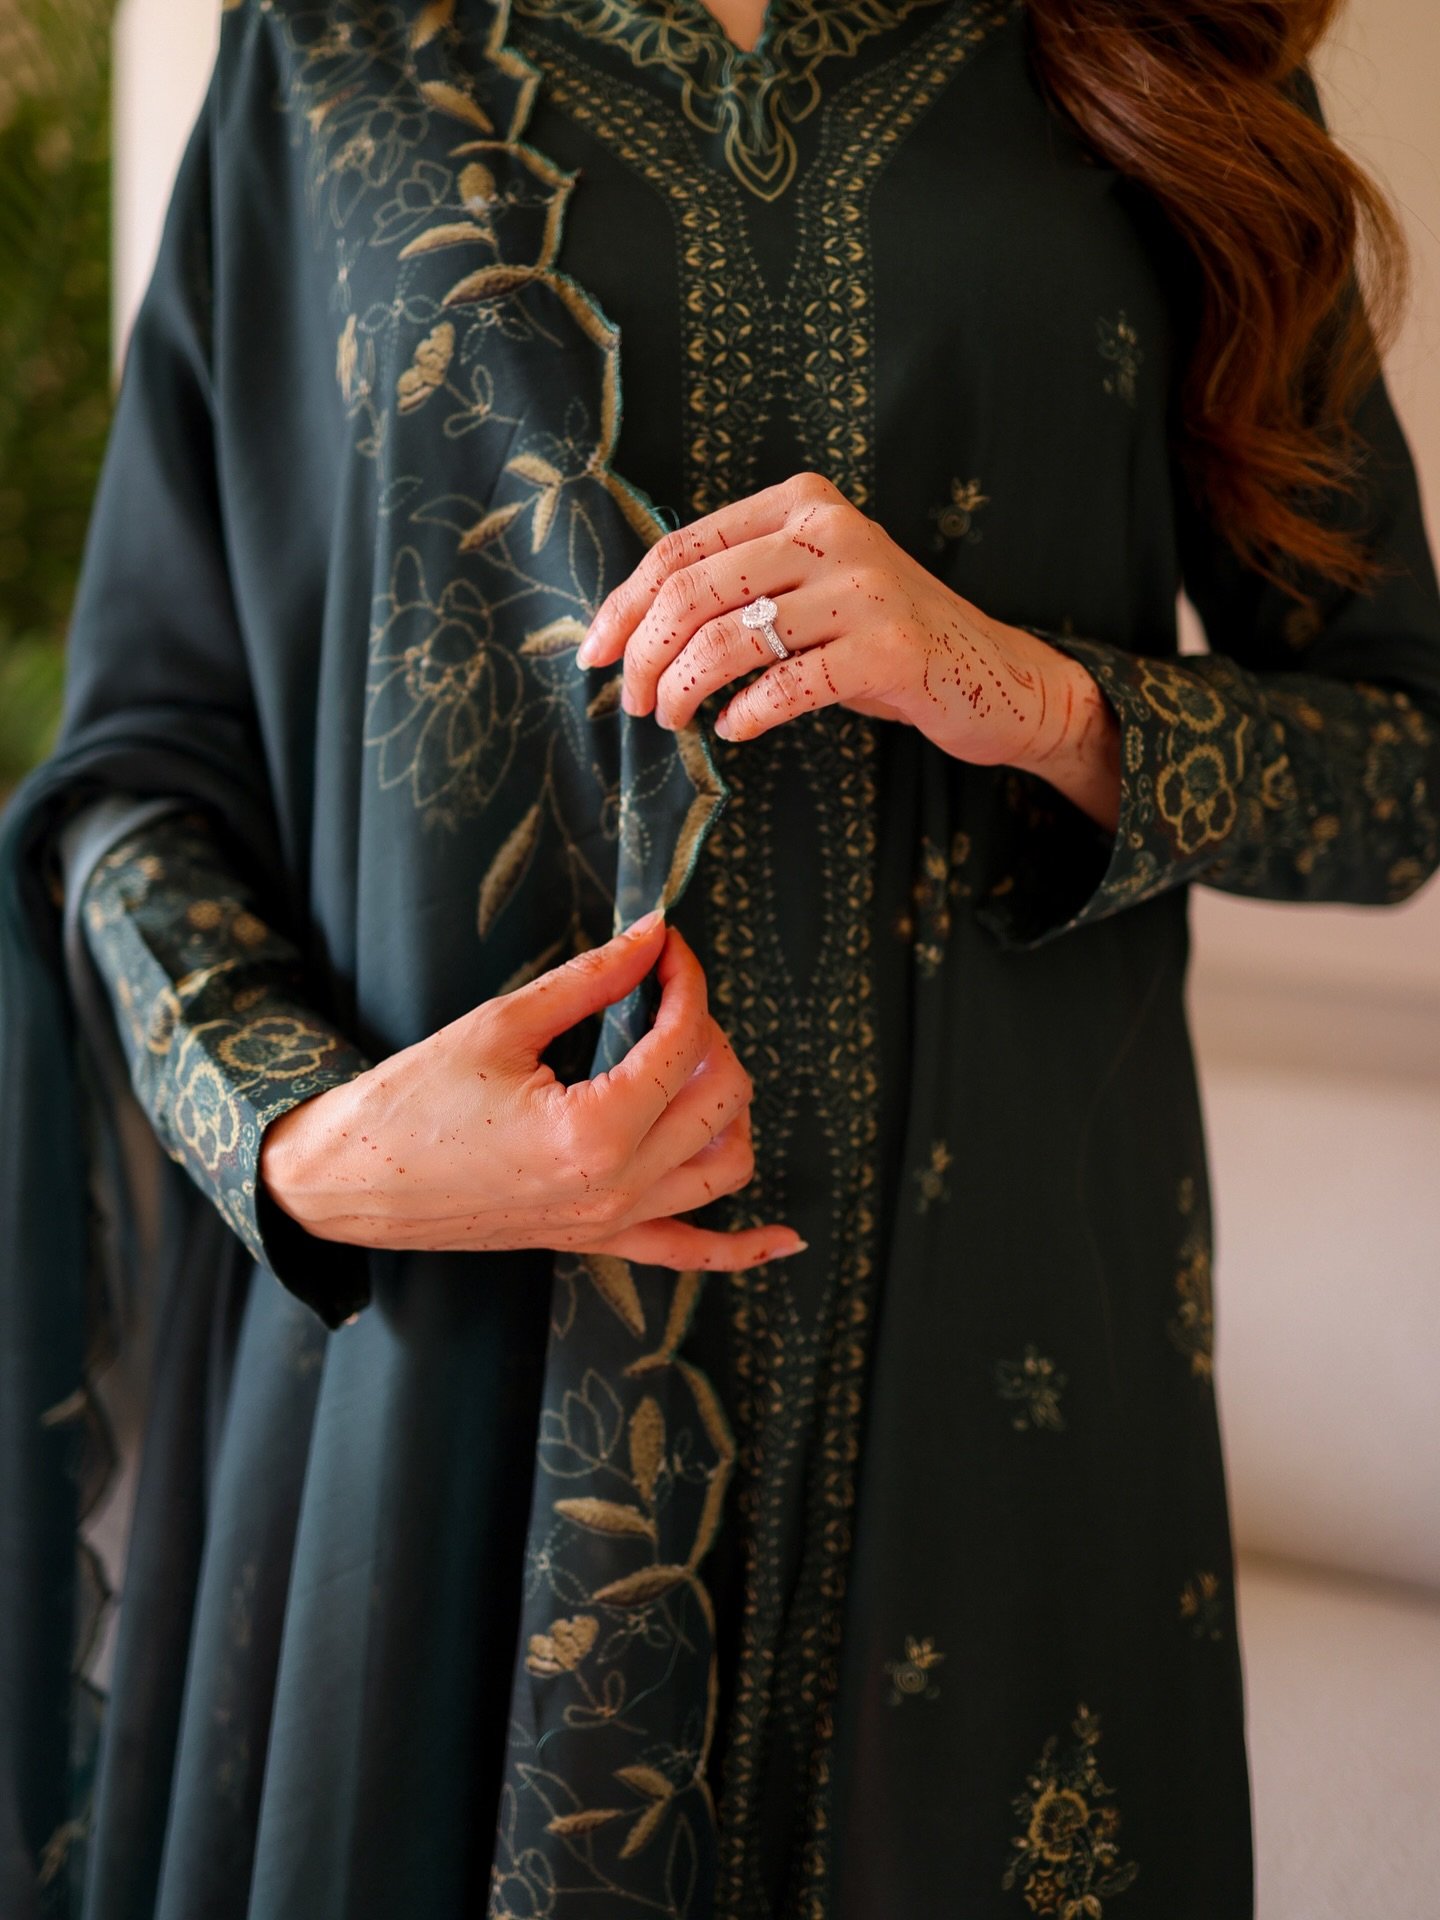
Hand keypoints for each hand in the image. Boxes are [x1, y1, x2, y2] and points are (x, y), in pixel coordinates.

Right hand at [259, 913, 804, 1269]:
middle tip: (661, 996)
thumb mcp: (501, 1025)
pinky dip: (744, 1248)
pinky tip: (785, 1236)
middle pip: (722, 1098)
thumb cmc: (410, 1103)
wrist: (350, 1183)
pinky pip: (693, 1257)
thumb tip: (651, 935)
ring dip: (730, 1108)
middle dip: (707, 1031)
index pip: (682, 1042)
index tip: (668, 946)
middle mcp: (617, 1188)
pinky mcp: (597, 1243)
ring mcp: (612, 1224)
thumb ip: (591, 980)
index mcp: (594, 1132)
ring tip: (691, 1063)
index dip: (685, 979)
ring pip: (726, 1167)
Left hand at [577, 470, 1119, 829]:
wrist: (997, 676)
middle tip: (633, 702)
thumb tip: (631, 629)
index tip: (594, 655)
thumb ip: (739, 588)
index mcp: (800, 503)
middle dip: (644, 655)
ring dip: (682, 689)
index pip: (679, 548)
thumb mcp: (810, 592)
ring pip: (729, 638)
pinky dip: (745, 714)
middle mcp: (832, 530)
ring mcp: (864, 587)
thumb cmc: (883, 640)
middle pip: (692, 590)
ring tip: (673, 720)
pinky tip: (733, 730)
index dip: (624, 606)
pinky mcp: (890, 648)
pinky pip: (787, 684)